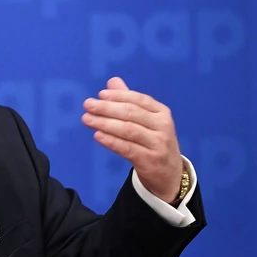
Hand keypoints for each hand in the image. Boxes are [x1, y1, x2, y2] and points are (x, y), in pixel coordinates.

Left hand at [81, 77, 182, 202]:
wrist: (169, 174)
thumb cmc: (153, 142)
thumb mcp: (146, 121)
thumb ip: (129, 101)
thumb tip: (112, 82)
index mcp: (161, 112)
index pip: (139, 100)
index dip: (119, 96)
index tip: (100, 94)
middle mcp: (162, 126)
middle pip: (132, 113)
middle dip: (107, 108)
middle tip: (88, 105)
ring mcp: (157, 144)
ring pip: (128, 130)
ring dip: (105, 123)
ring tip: (87, 119)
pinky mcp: (149, 160)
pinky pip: (127, 148)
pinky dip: (111, 141)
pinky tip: (97, 135)